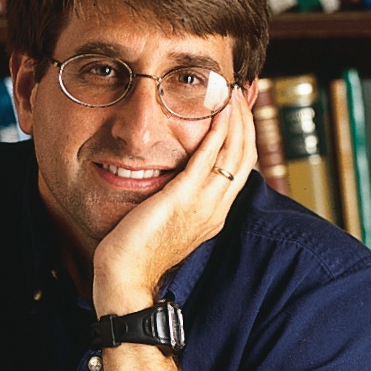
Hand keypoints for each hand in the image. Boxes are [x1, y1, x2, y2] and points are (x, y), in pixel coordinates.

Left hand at [92, 87, 256, 314]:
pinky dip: (217, 131)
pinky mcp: (184, 199)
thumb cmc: (136, 252)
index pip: (241, 167)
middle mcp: (216, 208)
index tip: (238, 110)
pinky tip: (217, 110)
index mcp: (213, 213)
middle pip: (246, 156)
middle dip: (246, 121)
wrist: (125, 278)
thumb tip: (171, 176)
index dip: (244, 135)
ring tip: (231, 92)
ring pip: (235, 153)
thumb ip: (176, 198)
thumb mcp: (165, 219)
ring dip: (236, 119)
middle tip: (240, 92)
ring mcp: (204, 205)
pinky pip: (209, 158)